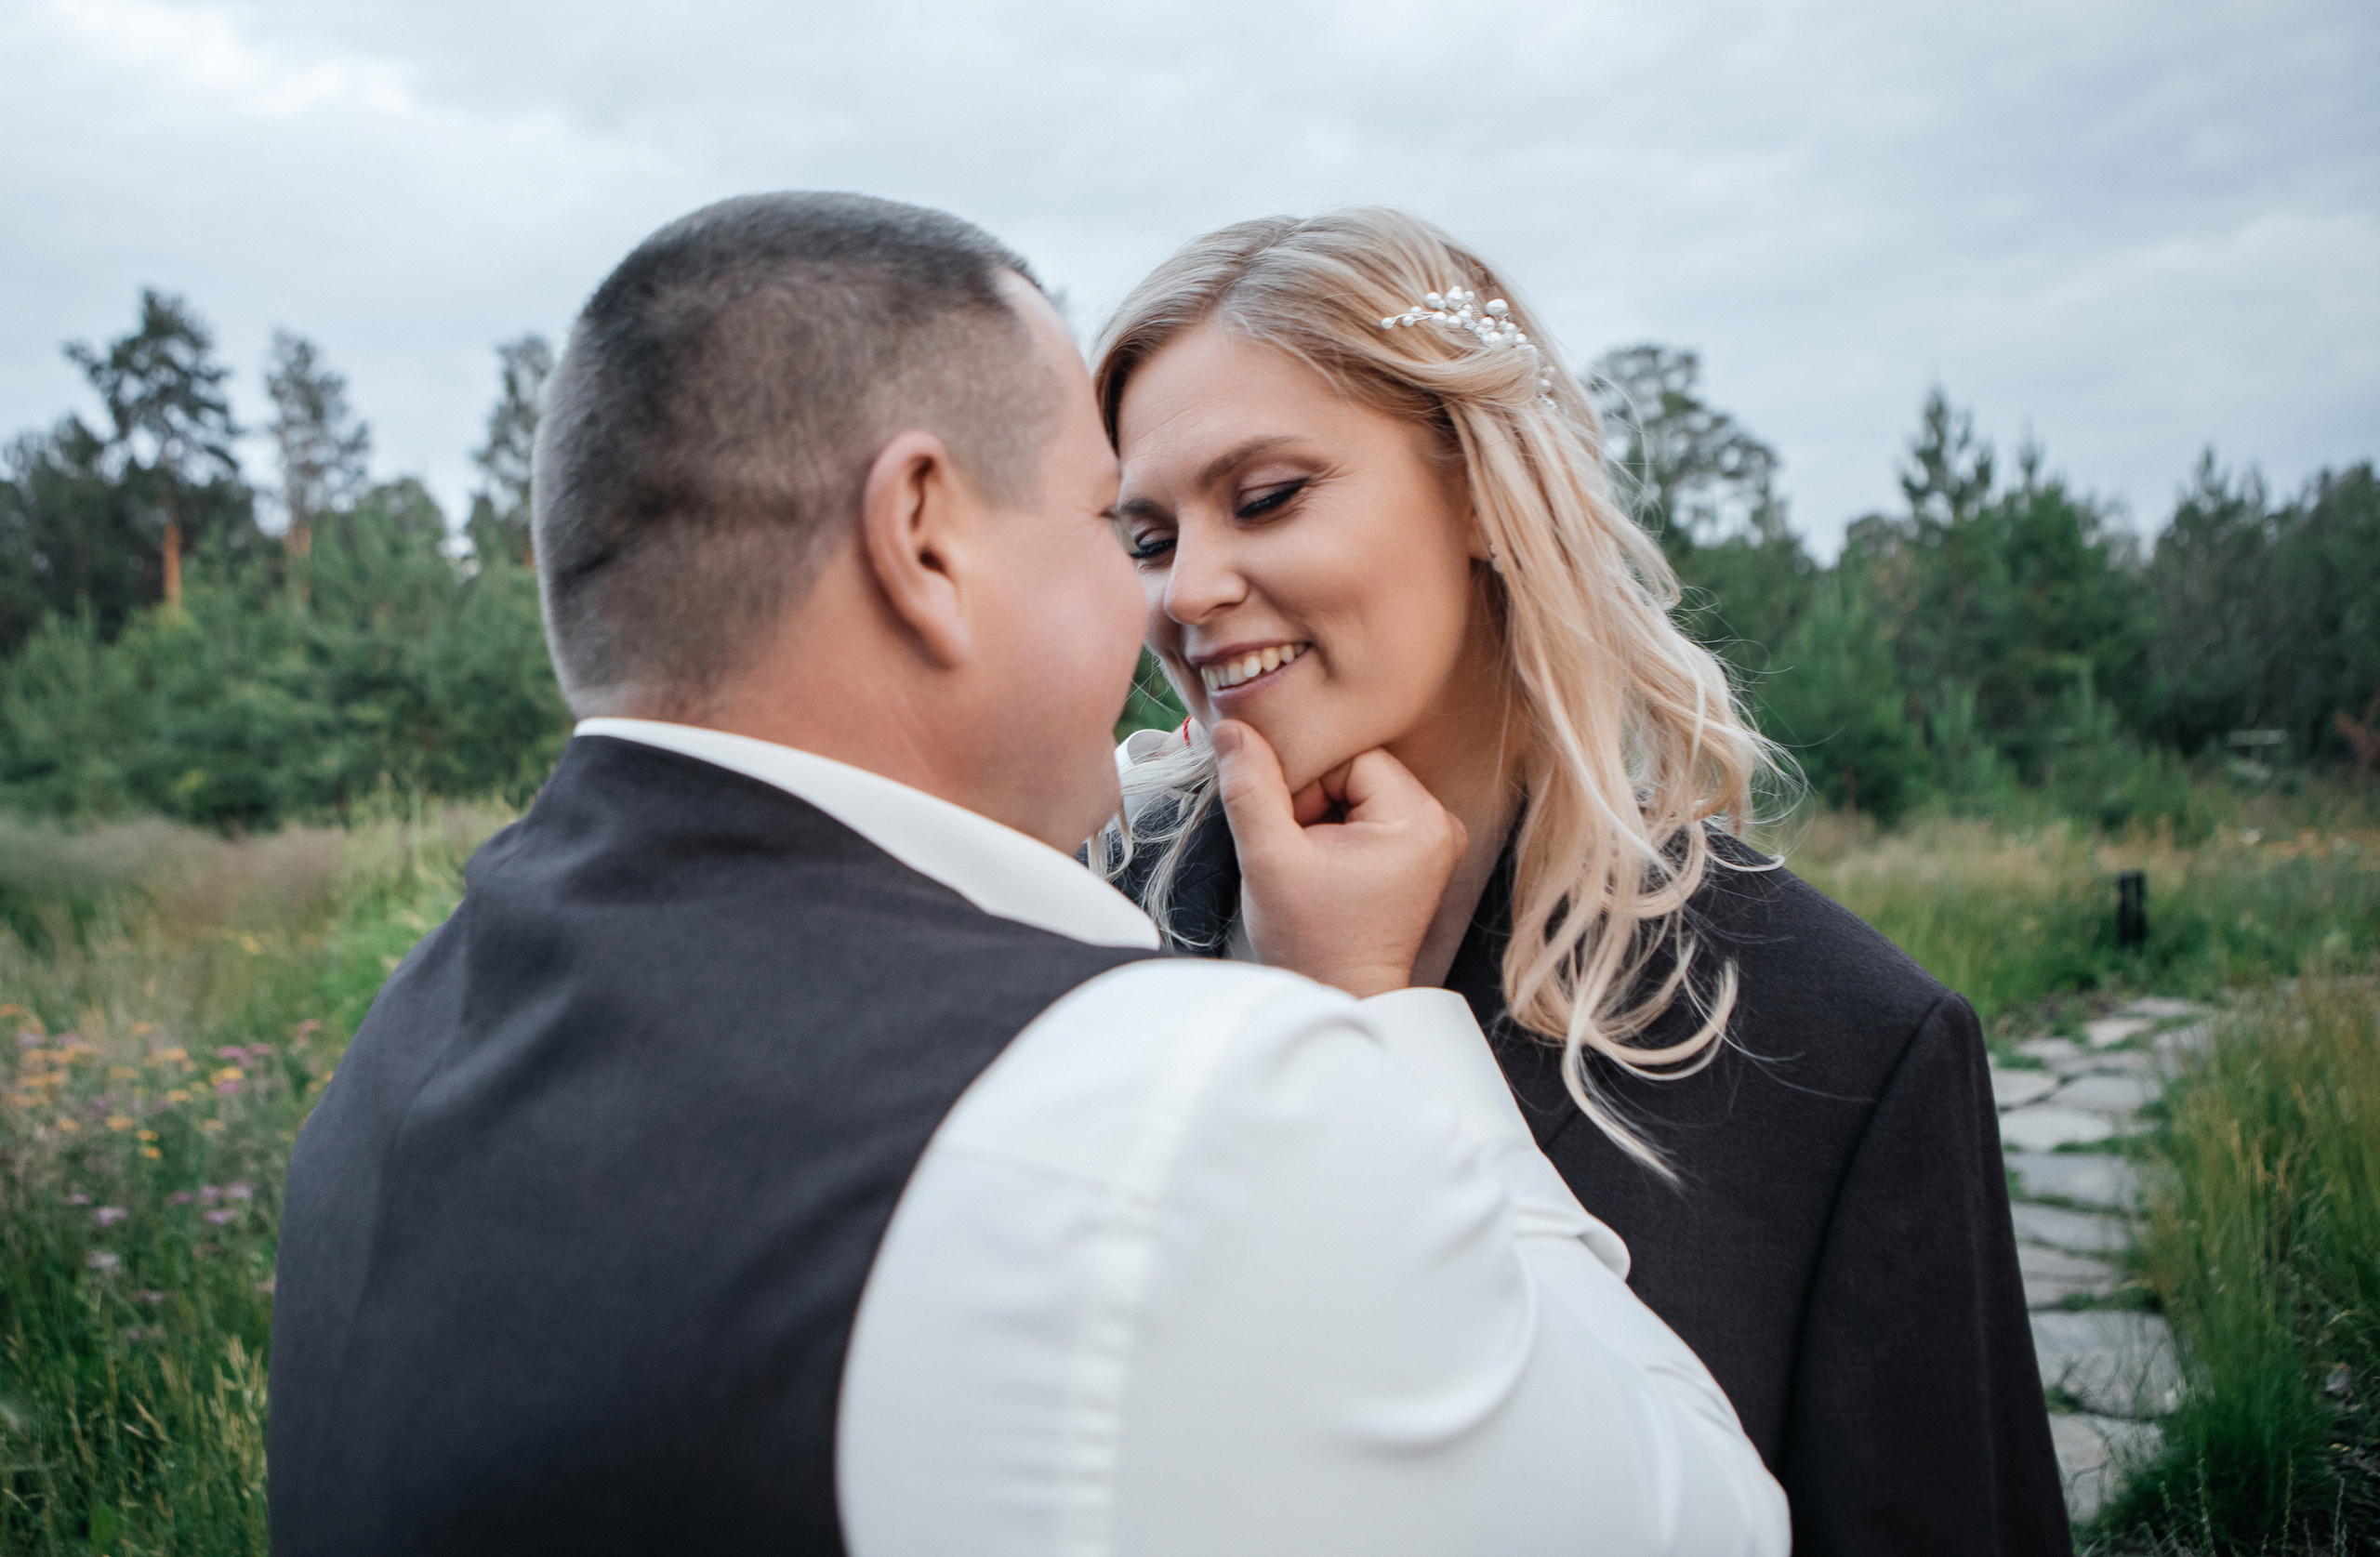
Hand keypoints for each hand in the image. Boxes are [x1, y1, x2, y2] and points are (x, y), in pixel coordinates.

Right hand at [1211, 720, 1467, 998]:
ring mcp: (1434, 839)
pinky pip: (1370, 812)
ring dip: (1322, 813)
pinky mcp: (1421, 853)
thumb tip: (1232, 726)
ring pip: (1358, 788)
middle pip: (1356, 769)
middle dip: (1313, 799)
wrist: (1342, 995)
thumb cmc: (1312, 940)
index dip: (1304, 785)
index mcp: (1418, 819)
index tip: (1287, 830)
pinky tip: (1324, 864)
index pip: (1348, 756)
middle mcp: (1440, 823)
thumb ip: (1249, 786)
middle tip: (1295, 848)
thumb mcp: (1269, 858)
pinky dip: (1338, 828)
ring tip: (1309, 860)